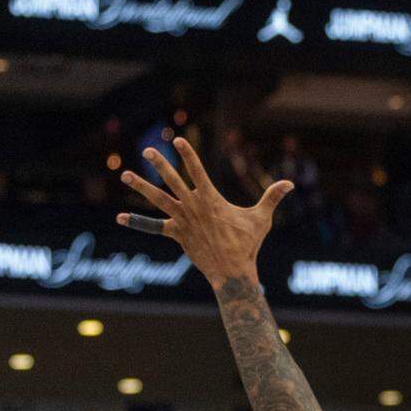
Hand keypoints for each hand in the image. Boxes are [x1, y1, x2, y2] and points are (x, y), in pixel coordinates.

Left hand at [116, 138, 292, 289]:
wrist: (232, 271)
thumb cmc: (248, 244)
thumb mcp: (261, 218)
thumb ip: (272, 197)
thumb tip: (291, 184)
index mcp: (210, 198)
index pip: (196, 169)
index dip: (187, 153)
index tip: (176, 139)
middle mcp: (192, 206)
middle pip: (172, 179)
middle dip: (160, 164)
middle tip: (148, 150)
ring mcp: (181, 220)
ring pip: (157, 198)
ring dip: (141, 186)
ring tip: (125, 174)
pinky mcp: (176, 234)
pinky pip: (153, 227)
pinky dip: (137, 222)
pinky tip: (120, 217)